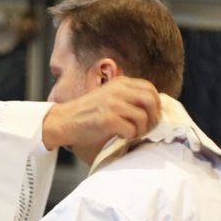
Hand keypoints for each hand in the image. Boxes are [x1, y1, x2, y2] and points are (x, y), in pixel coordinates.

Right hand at [41, 77, 160, 150]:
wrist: (64, 121)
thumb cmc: (87, 113)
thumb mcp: (108, 96)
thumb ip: (127, 97)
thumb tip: (152, 108)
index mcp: (120, 83)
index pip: (150, 88)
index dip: (156, 104)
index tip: (152, 116)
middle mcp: (118, 90)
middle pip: (151, 100)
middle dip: (153, 117)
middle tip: (146, 128)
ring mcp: (113, 104)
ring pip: (143, 118)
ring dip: (140, 130)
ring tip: (131, 134)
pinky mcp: (108, 119)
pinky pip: (131, 130)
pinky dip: (129, 137)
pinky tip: (120, 137)